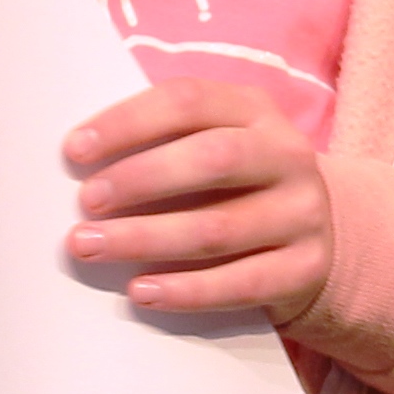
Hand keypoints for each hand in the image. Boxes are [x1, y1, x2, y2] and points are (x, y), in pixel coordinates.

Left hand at [61, 81, 333, 324]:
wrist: (318, 237)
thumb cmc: (238, 186)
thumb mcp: (218, 144)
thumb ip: (165, 142)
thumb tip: (82, 160)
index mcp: (256, 110)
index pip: (189, 101)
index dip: (129, 122)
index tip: (75, 150)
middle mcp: (287, 155)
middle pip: (211, 160)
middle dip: (139, 179)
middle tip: (86, 201)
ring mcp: (302, 213)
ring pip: (218, 229)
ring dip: (145, 239)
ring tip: (91, 246)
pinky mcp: (305, 269)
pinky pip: (239, 284)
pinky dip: (185, 291)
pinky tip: (140, 291)